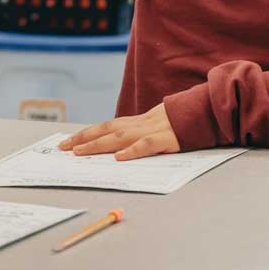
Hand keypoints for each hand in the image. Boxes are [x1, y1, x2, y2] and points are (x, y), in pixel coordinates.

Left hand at [60, 103, 178, 160]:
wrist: (205, 112)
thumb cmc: (179, 123)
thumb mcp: (155, 127)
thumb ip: (138, 134)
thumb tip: (116, 150)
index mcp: (137, 121)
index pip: (106, 126)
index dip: (86, 134)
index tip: (67, 143)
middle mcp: (140, 123)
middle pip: (107, 129)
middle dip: (84, 139)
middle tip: (64, 148)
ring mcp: (153, 129)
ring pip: (121, 136)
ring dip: (99, 144)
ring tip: (81, 152)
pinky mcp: (168, 139)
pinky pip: (147, 145)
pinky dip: (132, 150)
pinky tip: (119, 158)